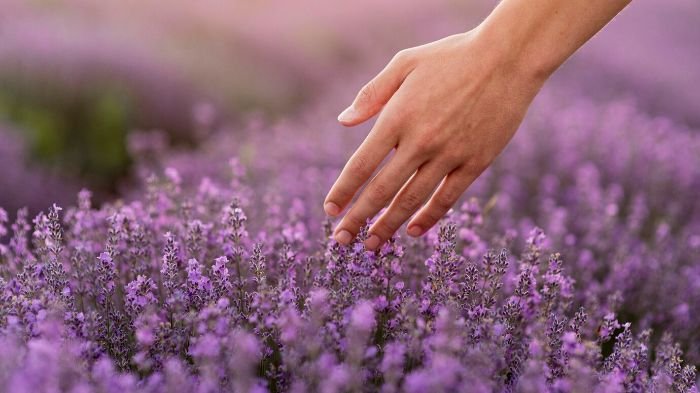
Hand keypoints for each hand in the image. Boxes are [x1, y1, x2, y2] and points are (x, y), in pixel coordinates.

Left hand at [324, 30, 545, 250]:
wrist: (508, 57)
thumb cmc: (452, 56)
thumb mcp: (406, 63)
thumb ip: (372, 94)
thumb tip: (344, 120)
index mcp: (398, 117)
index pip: (361, 164)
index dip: (343, 191)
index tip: (330, 210)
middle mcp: (420, 141)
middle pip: (381, 190)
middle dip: (358, 218)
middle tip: (341, 240)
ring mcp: (450, 154)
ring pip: (412, 200)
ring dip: (388, 225)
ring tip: (372, 244)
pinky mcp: (476, 162)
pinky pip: (448, 198)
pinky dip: (429, 217)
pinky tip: (413, 231)